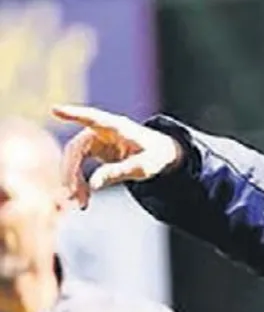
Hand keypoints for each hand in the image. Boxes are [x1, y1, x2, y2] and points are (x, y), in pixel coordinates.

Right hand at [52, 105, 183, 208]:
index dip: (73, 114)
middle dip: (72, 173)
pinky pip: (76, 165)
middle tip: (74, 196)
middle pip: (76, 148)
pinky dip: (77, 181)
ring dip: (73, 180)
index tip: (55, 110)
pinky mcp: (90, 149)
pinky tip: (82, 197)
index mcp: (117, 127)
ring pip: (72, 158)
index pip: (92, 118)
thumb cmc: (154, 155)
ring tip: (82, 202)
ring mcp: (93, 139)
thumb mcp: (143, 167)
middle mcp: (100, 130)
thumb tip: (93, 186)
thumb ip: (120, 172)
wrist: (159, 153)